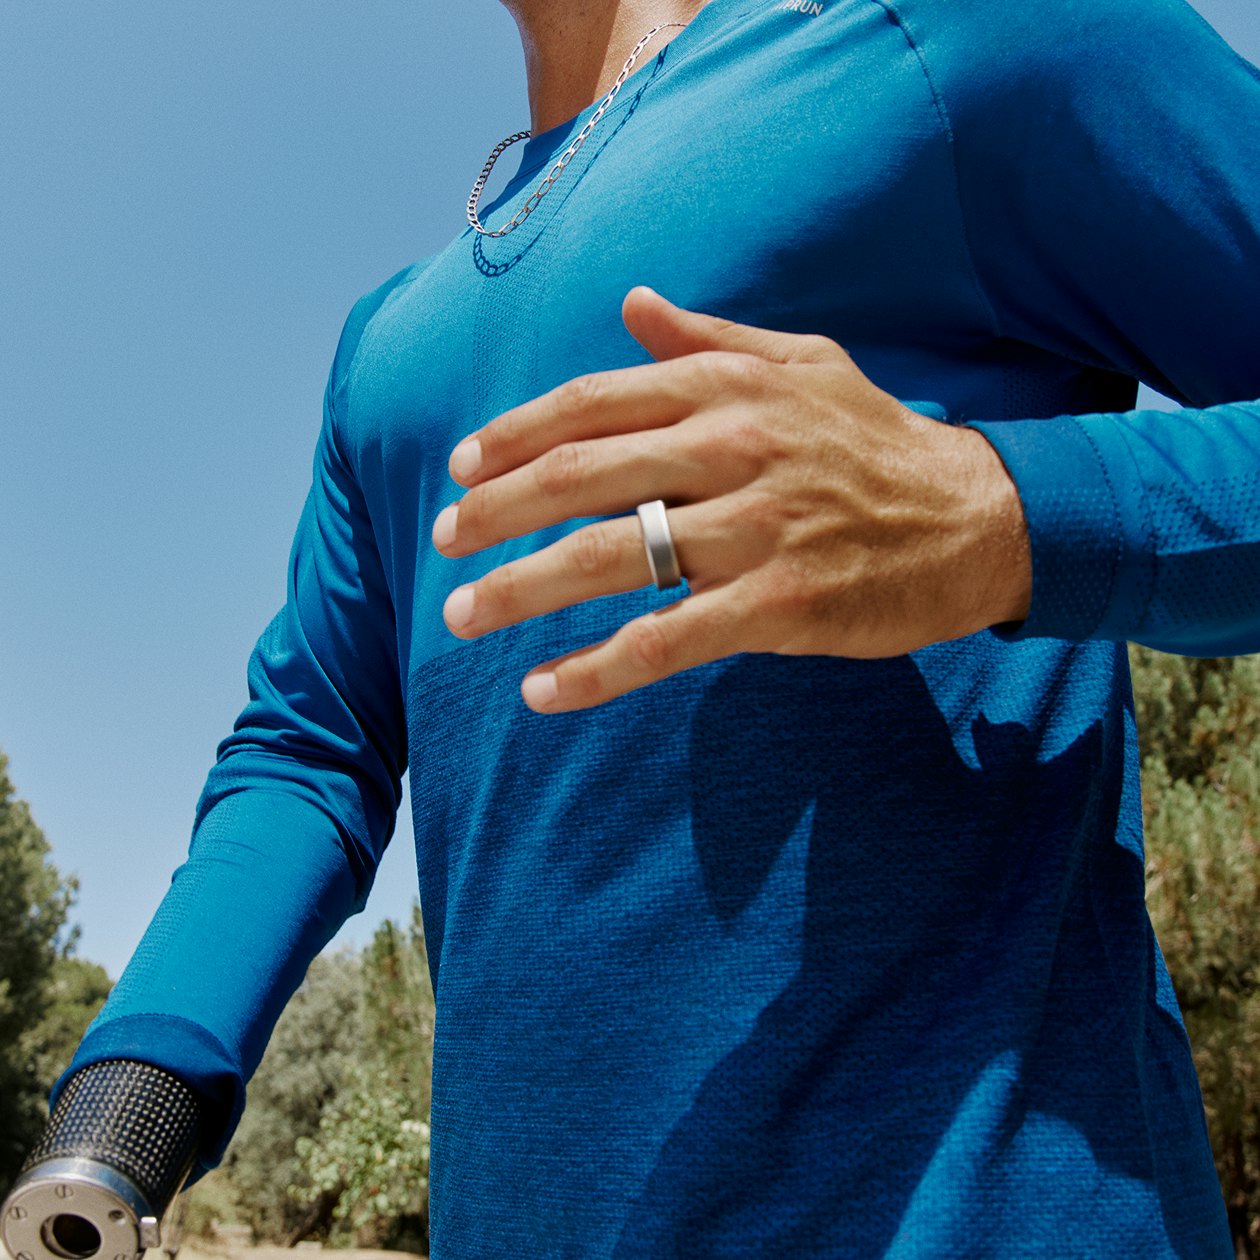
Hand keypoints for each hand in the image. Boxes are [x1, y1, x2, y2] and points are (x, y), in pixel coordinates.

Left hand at [431, 287, 1030, 712]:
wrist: (978, 516)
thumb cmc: (877, 440)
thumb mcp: (802, 363)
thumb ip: (710, 336)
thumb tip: (634, 303)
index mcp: (725, 388)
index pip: (590, 404)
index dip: (513, 435)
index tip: (459, 468)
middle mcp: (728, 447)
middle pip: (578, 478)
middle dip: (494, 513)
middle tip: (441, 542)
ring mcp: (752, 528)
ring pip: (606, 558)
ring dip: (520, 591)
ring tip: (464, 615)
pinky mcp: (777, 602)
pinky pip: (664, 639)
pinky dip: (595, 670)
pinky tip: (542, 691)